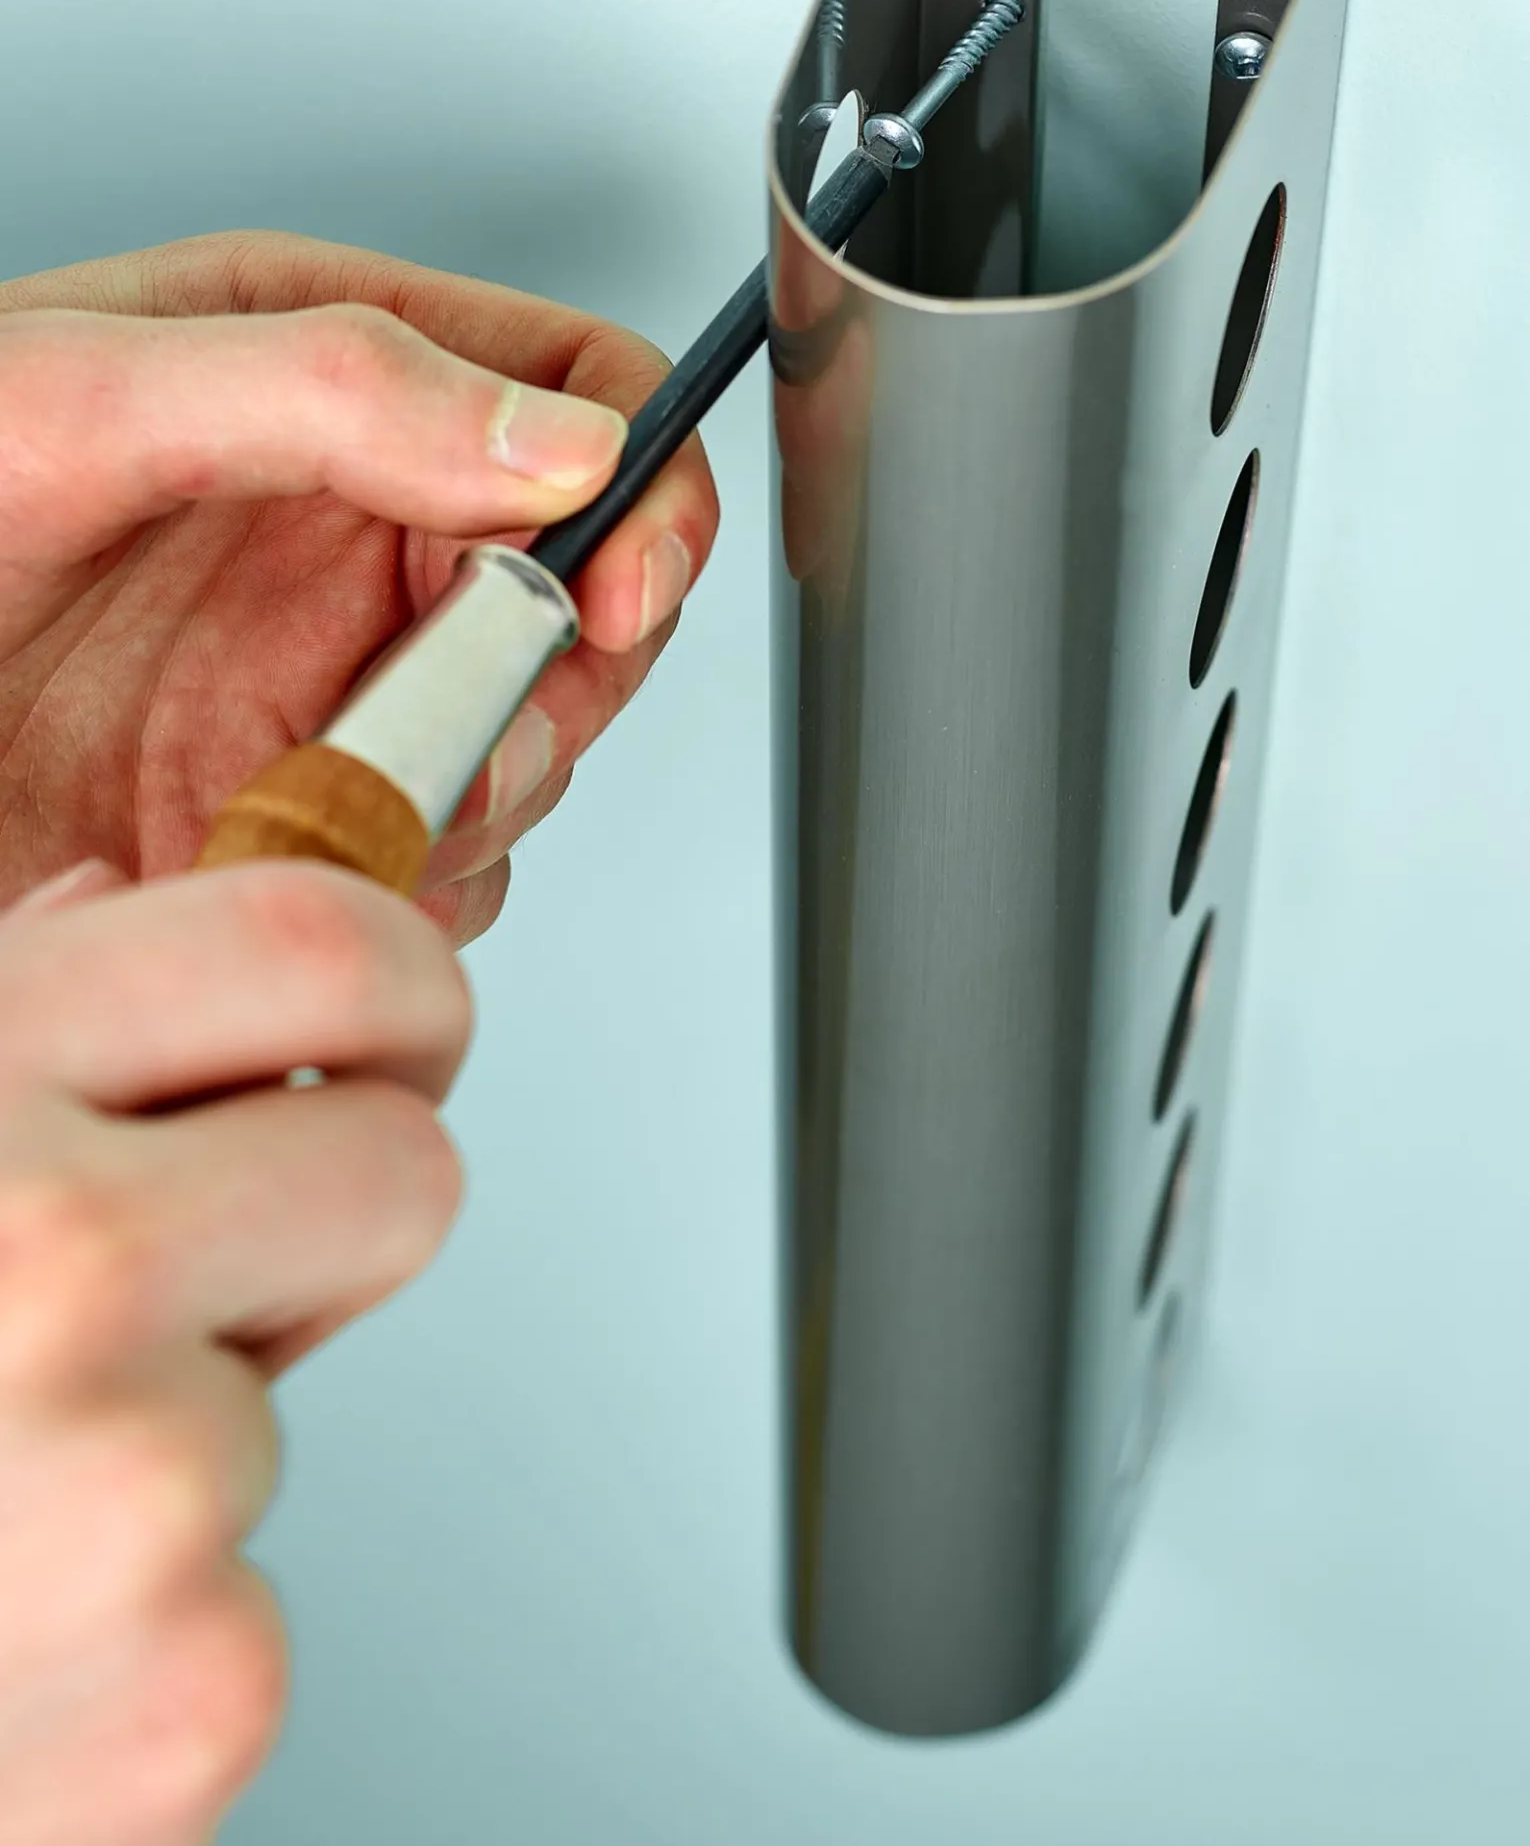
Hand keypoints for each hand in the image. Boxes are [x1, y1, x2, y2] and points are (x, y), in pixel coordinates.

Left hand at [0, 233, 718, 939]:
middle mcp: (358, 524)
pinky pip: (442, 854)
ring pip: (530, 738)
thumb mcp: (77, 402)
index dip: (642, 491)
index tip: (614, 589)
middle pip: (588, 591)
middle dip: (566, 679)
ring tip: (334, 795)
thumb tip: (561, 441)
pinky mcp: (294, 798)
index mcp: (337, 374)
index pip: (588, 394)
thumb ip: (339, 389)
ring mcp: (335, 669)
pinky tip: (285, 855)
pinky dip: (407, 880)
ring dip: (478, 792)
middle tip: (481, 728)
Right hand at [0, 853, 471, 1841]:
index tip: (394, 1038)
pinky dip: (134, 1661)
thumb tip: (115, 906)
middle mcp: (53, 1261)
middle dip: (318, 1234)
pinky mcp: (189, 1693)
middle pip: (406, 1175)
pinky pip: (249, 1623)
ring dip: (162, 1465)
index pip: (325, 948)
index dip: (400, 989)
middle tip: (162, 1298)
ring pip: (288, 1418)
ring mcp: (128, 1488)